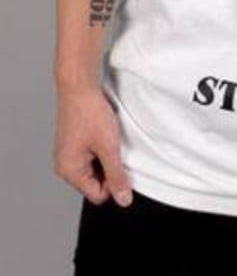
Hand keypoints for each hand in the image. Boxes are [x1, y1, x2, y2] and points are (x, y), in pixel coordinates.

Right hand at [54, 84, 132, 206]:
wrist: (79, 85)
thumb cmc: (89, 113)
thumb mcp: (109, 147)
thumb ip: (116, 175)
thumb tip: (123, 200)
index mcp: (69, 171)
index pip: (98, 195)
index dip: (113, 182)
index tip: (120, 162)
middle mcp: (64, 166)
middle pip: (95, 183)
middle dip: (108, 168)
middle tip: (112, 147)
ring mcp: (67, 154)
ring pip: (94, 168)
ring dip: (105, 156)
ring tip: (106, 137)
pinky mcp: (72, 143)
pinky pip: (90, 155)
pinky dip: (100, 147)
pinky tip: (102, 132)